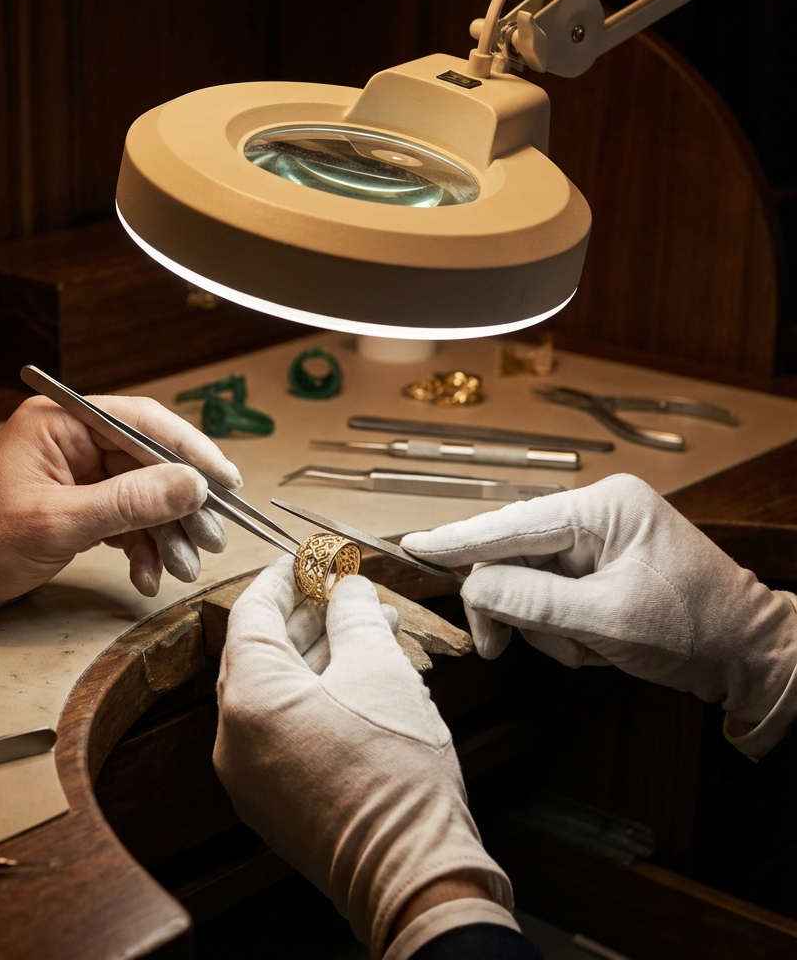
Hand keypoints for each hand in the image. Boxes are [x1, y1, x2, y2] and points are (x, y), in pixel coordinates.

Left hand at [0, 394, 241, 607]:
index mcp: (61, 422)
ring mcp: (80, 474)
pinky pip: (128, 520)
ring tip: (184, 565)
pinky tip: (150, 574)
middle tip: (212, 535)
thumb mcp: (55, 522)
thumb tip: (192, 486)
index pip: (142, 423)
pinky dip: (143, 548)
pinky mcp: (82, 505)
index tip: (225, 479)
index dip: (190, 450)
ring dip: (167, 533)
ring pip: (145, 496)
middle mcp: (74, 441)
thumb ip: (128, 503)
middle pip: (150, 462)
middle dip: (182, 504)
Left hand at [214, 557, 514, 958]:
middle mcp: (236, 738)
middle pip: (263, 652)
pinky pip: (285, 725)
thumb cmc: (397, 775)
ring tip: (370, 625)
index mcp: (251, 700)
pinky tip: (362, 672)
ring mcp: (251, 773)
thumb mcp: (380, 671)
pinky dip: (316, 693)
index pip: (252, 614)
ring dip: (320, 653)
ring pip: (279, 690)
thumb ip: (355, 615)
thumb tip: (349, 587)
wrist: (413, 875)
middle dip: (308, 614)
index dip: (282, 577)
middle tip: (344, 587)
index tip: (307, 557)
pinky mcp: (273, 797)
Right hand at [401, 474, 796, 759]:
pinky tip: (590, 645)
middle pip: (513, 554)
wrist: (750, 657)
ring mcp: (596, 541)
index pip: (513, 523)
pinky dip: (557, 628)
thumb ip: (533, 601)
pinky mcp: (597, 568)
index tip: (414, 546)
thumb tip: (473, 586)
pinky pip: (548, 596)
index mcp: (604, 507)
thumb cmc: (696, 630)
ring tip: (582, 650)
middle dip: (510, 605)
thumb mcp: (608, 619)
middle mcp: (596, 514)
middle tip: (496, 646)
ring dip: (540, 625)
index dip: (459, 539)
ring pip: (526, 581)